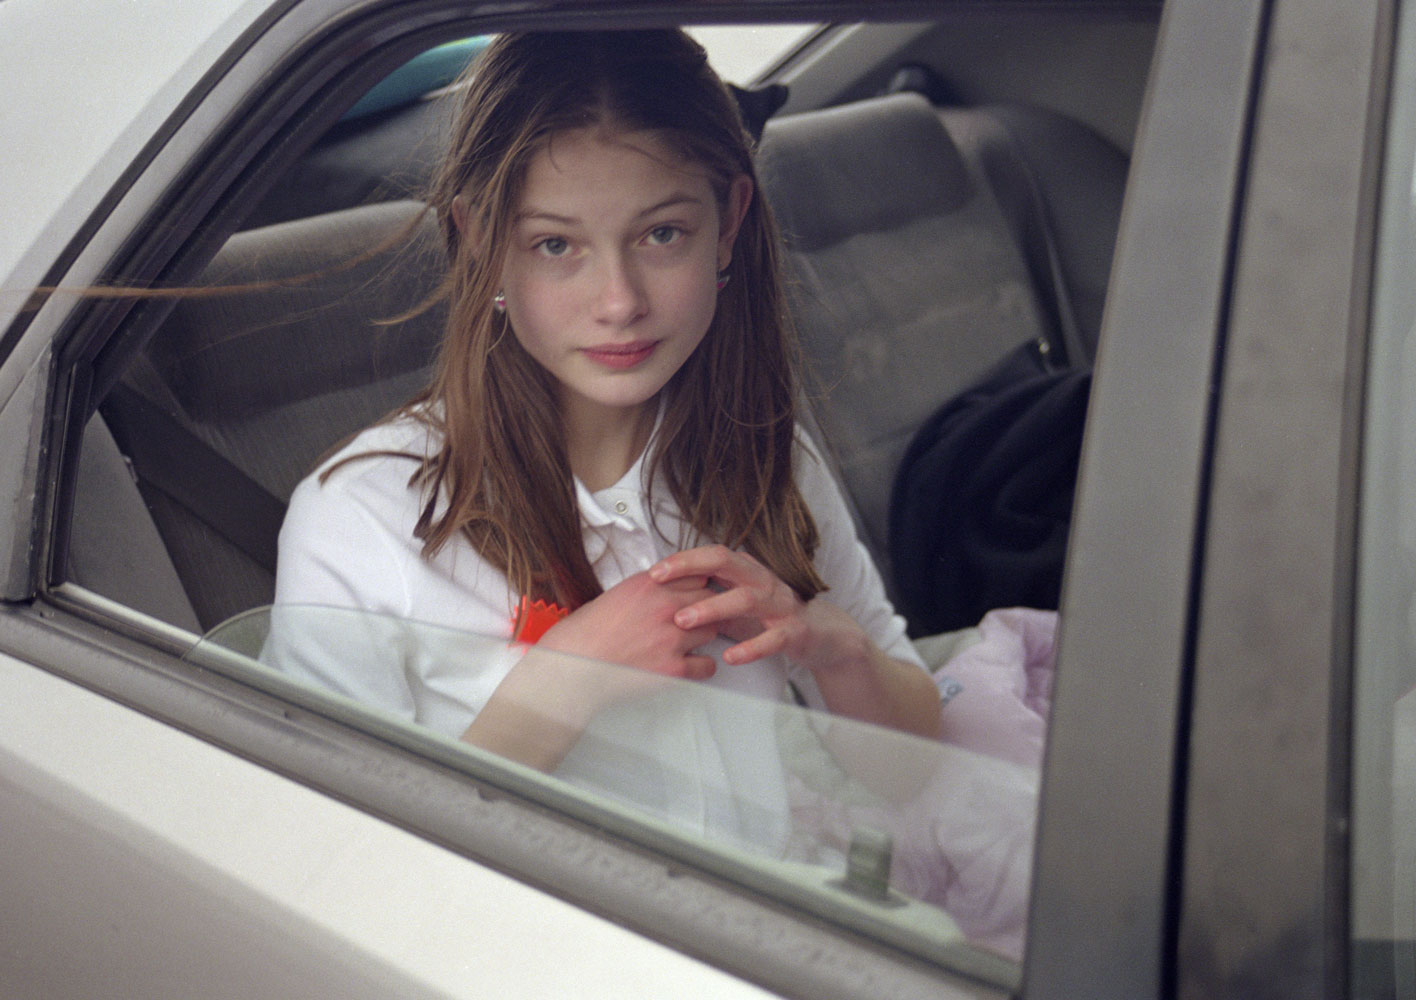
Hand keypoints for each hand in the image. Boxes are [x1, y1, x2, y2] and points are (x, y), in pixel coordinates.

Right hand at [537, 569, 719, 679]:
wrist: (571, 667)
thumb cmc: (584, 634)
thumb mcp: (615, 595)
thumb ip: (647, 591)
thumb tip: (666, 592)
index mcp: (649, 584)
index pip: (696, 575)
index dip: (695, 587)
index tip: (692, 597)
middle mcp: (665, 606)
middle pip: (709, 600)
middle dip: (703, 610)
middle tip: (691, 623)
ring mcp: (672, 637)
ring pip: (712, 630)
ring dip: (701, 637)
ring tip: (684, 646)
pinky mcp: (674, 668)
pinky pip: (707, 665)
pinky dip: (700, 668)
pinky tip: (687, 667)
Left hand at [649, 545, 840, 667]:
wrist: (821, 633)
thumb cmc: (769, 617)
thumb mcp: (735, 605)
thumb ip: (706, 600)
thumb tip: (665, 602)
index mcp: (747, 571)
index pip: (712, 555)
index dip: (683, 560)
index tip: (654, 571)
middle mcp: (762, 581)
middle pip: (726, 562)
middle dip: (691, 568)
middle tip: (660, 579)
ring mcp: (780, 604)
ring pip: (746, 598)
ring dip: (713, 607)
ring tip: (684, 620)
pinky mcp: (795, 630)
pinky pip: (773, 637)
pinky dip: (751, 648)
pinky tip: (730, 657)